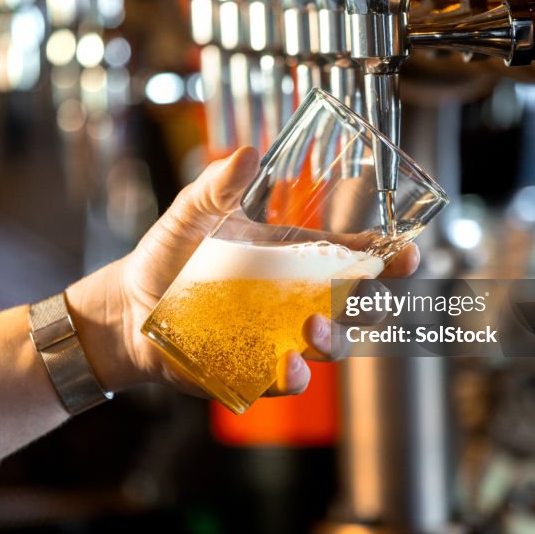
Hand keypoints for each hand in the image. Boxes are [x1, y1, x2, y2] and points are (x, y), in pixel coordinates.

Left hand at [65, 147, 420, 397]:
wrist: (130, 304)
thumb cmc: (170, 254)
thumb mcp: (192, 212)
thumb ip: (218, 185)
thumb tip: (244, 153)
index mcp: (295, 257)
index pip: (355, 257)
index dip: (388, 256)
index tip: (404, 252)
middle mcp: (297, 299)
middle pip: (360, 306)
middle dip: (378, 301)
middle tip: (375, 290)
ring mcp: (280, 337)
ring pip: (332, 345)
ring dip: (334, 338)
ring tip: (313, 327)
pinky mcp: (254, 371)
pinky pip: (287, 380)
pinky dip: (294, 377)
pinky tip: (289, 365)